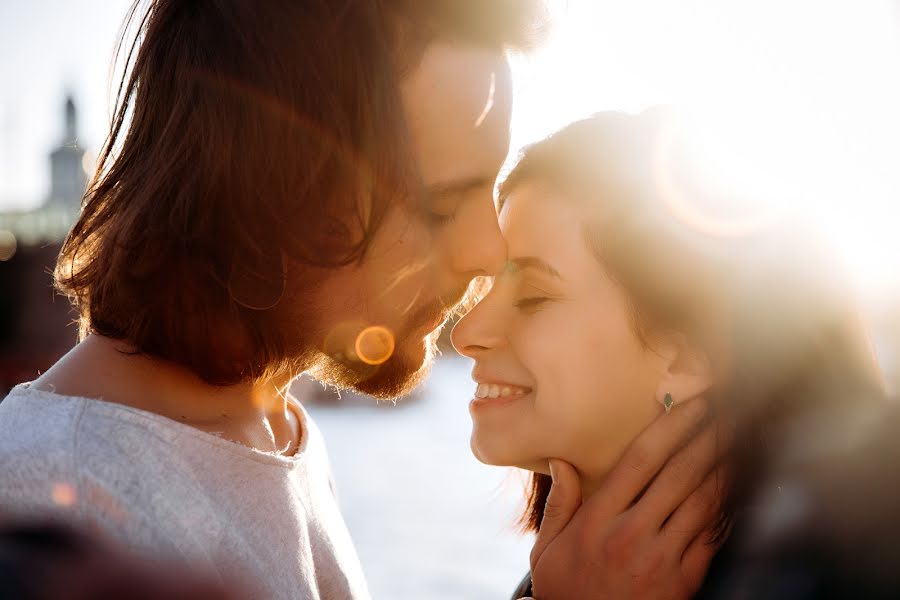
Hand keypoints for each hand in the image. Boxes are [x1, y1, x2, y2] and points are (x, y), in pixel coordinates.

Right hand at [530, 398, 729, 599]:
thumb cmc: (565, 590)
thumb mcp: (547, 548)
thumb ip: (560, 503)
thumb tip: (561, 460)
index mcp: (597, 521)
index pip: (640, 461)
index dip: (669, 427)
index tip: (689, 404)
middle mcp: (630, 535)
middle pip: (678, 475)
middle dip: (706, 438)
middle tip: (726, 411)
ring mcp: (660, 559)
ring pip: (701, 503)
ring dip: (722, 467)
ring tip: (736, 440)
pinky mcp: (683, 582)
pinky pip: (711, 537)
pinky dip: (726, 509)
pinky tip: (734, 487)